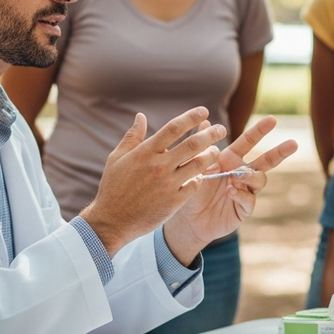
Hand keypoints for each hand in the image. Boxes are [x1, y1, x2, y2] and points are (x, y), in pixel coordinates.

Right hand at [80, 107, 224, 256]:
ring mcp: (168, 184)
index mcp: (145, 152)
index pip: (174, 128)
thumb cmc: (113, 187)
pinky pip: (195, 185)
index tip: (204, 111)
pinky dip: (201, 177)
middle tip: (221, 129)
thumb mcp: (117, 158)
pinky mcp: (174, 202)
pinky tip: (202, 174)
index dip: (191, 117)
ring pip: (199, 164)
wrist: (112, 221)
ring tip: (216, 150)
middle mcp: (159, 166)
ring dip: (211, 155)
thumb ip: (132, 136)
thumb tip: (140, 116)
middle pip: (192, 144)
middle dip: (210, 134)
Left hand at [162, 115, 297, 264]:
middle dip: (279, 152)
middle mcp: (241, 173)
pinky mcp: (244, 208)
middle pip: (265, 161)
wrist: (188, 220)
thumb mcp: (194, 167)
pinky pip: (249, 198)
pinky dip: (241, 192)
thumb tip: (204, 122)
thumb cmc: (191, 190)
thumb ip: (201, 147)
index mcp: (230, 159)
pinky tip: (230, 191)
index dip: (260, 131)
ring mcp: (246, 190)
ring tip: (234, 177)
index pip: (248, 142)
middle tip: (293, 143)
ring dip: (249, 175)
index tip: (273, 119)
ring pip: (260, 179)